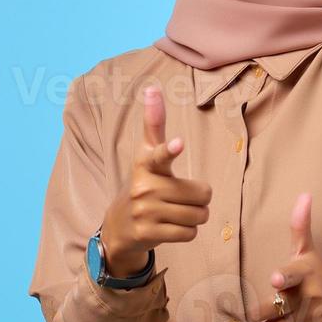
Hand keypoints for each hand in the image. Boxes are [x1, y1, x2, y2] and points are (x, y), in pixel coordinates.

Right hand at [99, 84, 212, 275]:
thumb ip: (154, 123)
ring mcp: (145, 212)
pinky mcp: (148, 233)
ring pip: (198, 216)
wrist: (119, 225)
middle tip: (180, 198)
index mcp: (146, 164)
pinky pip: (190, 234)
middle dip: (199, 199)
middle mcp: (145, 187)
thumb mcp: (146, 154)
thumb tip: (152, 87)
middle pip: (201, 195)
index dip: (171, 149)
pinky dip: (188, 232)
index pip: (161, 154)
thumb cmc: (143, 183)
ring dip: (195, 216)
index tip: (179, 143)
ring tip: (176, 212)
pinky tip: (171, 227)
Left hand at [249, 192, 321, 321]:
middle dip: (263, 312)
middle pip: (271, 307)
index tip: (276, 280)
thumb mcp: (309, 254)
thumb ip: (301, 227)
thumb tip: (305, 194)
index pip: (292, 271)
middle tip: (274, 308)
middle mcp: (312, 292)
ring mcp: (317, 315)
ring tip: (288, 319)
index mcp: (306, 270)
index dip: (283, 276)